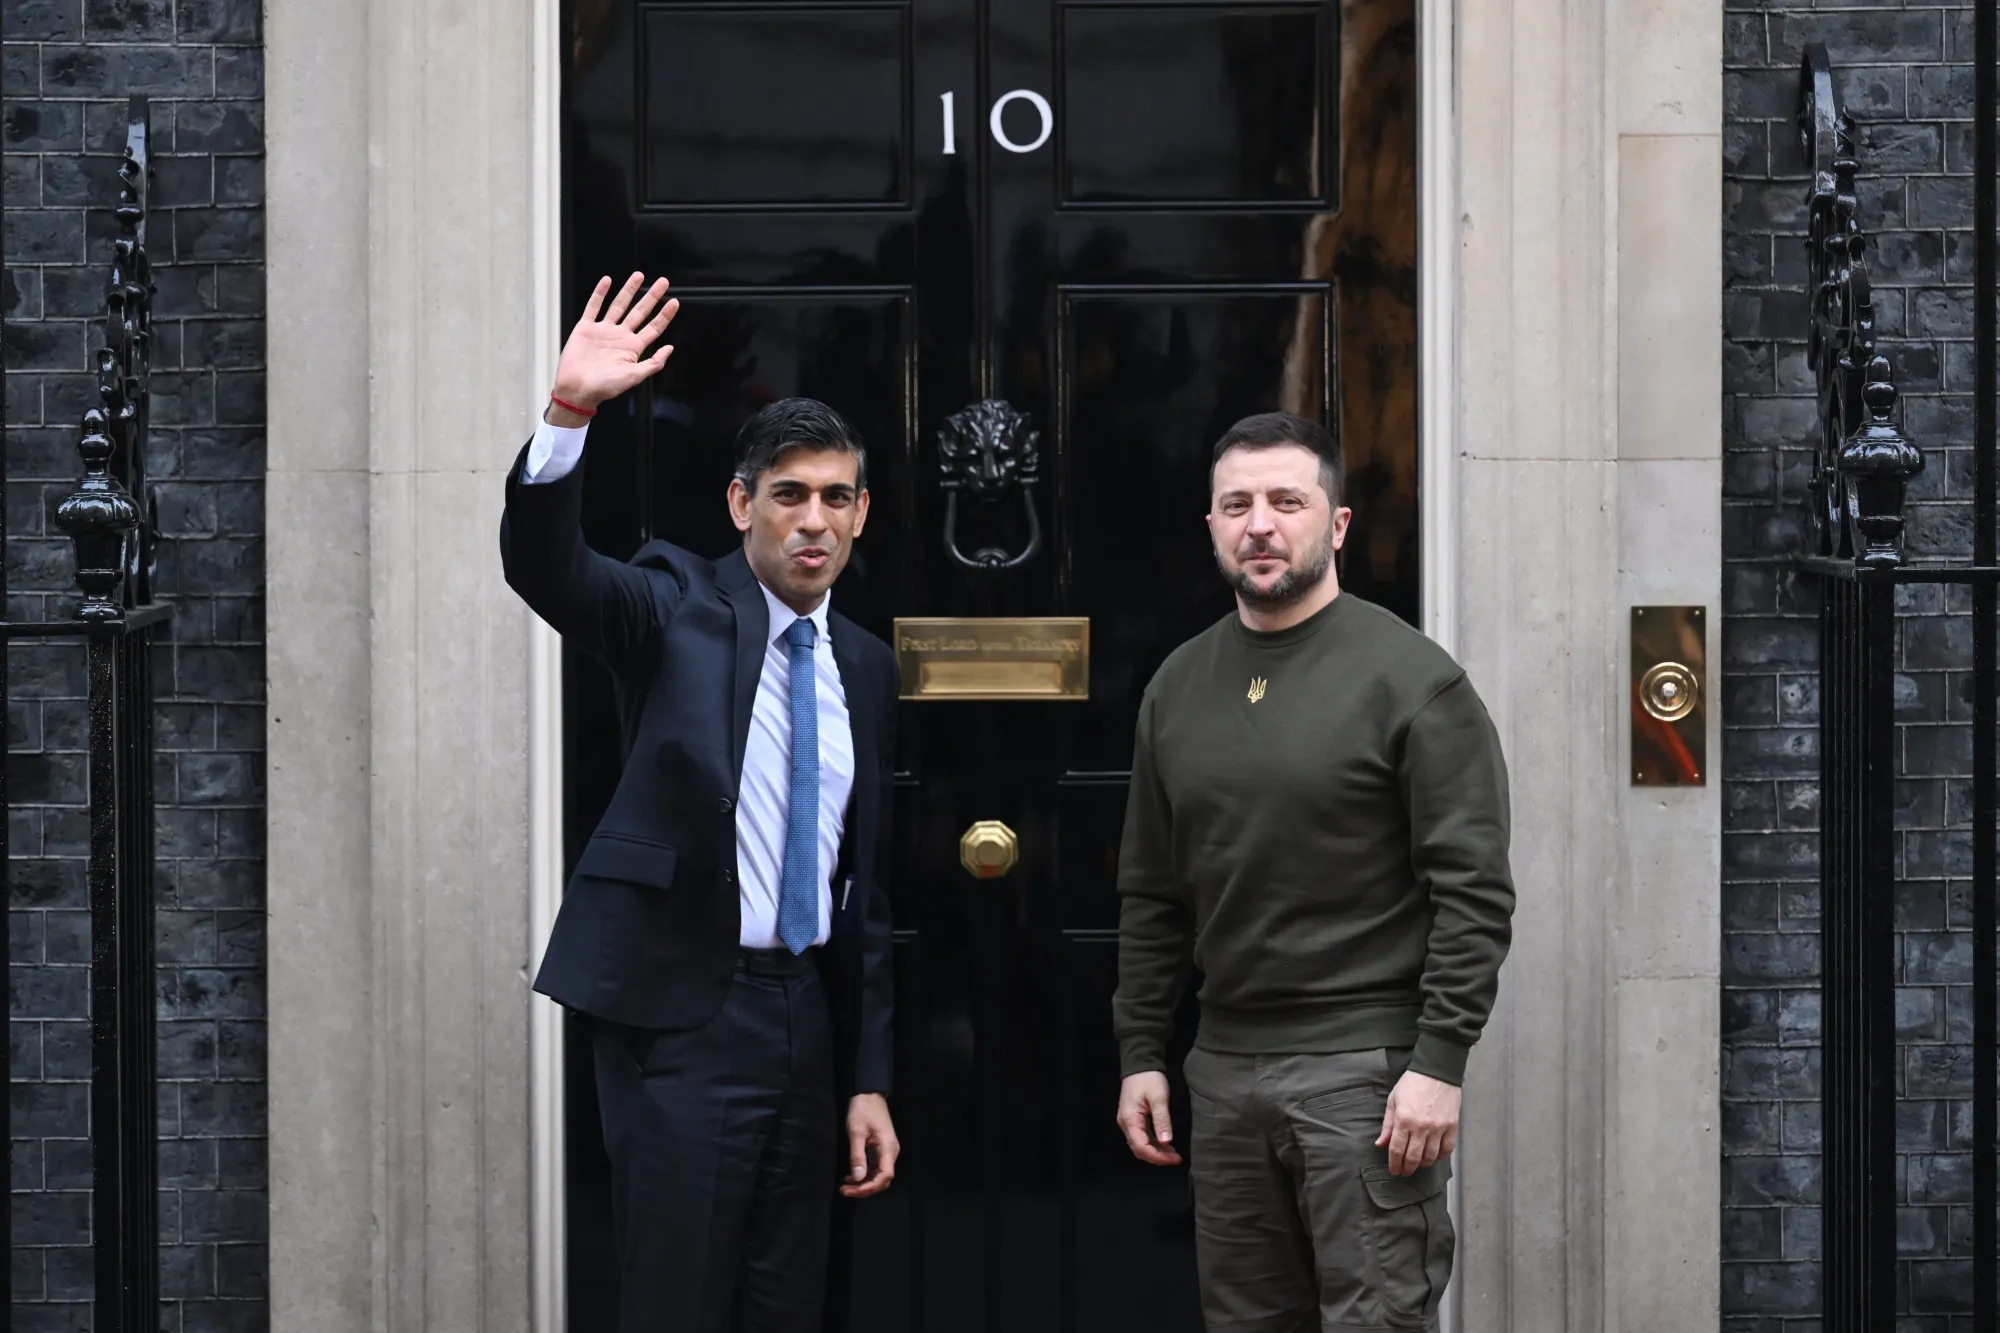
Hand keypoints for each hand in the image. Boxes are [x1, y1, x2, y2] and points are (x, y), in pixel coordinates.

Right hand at [547, 272, 680, 421]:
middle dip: (652, 297)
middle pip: (640, 312)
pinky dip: (599, 293)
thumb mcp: (634, 377)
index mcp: (633, 348)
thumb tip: (670, 348)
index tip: (674, 302)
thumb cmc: (604, 387)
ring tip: (639, 276)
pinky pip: (593, 307)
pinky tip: (607, 281)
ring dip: (629, 290)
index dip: (664, 315)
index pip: (653, 327)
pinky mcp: (586, 328)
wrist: (577, 389)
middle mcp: (620, 336)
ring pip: (619, 305)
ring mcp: (603, 330)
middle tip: (663, 282)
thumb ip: (653, 363)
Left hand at [841, 1093, 898, 1197]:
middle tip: (844, 1190)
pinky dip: (865, 1175)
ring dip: (864, 1183)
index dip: (869, 1187)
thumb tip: (858, 1178)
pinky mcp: (882, 1149)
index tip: (851, 1190)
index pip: (885, 1176)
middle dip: (864, 1188)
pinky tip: (851, 1176)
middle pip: (883, 1179)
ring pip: (879, 1175)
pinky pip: (876, 1168)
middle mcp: (891, 1152)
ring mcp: (888, 1151)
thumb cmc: (862, 1110)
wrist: (869, 1094)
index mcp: (888, 1148)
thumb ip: (857, 1155)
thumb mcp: (856, 1132)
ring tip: (845, 1186)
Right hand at [1116, 1072, 1181, 1165]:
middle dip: (1157, 1157)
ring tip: (1173, 1154)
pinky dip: (1153, 1144)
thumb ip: (1162, 1120)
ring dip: (1156, 1152)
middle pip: (1139, 1149)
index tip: (1175, 1159)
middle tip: (1176, 1158)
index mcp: (1130, 1119)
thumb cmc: (1149, 1078)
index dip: (1158, 1157)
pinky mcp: (1132, 1118)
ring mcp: (1127, 1122)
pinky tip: (1165, 1144)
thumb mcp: (1159, 1098)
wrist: (1140, 1063)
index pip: (1142, 1147)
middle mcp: (1126, 1124)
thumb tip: (1167, 1142)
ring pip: (1140, 1145)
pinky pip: (1141, 1137)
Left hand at [1375, 1070, 1460, 1175]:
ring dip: (1423, 1164)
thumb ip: (1387, 1125)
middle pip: (1413, 1157)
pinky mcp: (1452, 1126)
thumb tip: (1380, 1144)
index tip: (1394, 1170)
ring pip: (1430, 1156)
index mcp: (1404, 1120)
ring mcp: (1438, 1128)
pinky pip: (1447, 1149)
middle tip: (1404, 1172)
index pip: (1397, 1150)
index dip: (1394, 1164)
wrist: (1436, 1071)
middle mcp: (1421, 1127)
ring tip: (1418, 1165)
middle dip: (1407, 1169)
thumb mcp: (1393, 1101)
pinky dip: (1440, 1156)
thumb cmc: (1412, 1083)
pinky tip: (1434, 1156)